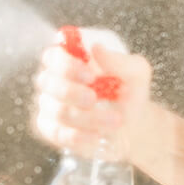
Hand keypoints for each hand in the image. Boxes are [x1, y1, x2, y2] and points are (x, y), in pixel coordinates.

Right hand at [33, 28, 151, 160]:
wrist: (134, 123)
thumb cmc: (131, 90)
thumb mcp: (136, 72)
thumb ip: (119, 60)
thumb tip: (96, 48)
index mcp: (71, 59)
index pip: (53, 55)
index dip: (66, 64)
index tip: (89, 75)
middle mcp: (55, 80)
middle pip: (47, 82)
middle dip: (71, 92)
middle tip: (94, 99)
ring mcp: (51, 106)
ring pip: (58, 111)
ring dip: (87, 117)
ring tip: (114, 120)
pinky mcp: (53, 130)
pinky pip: (56, 133)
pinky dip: (77, 136)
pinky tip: (97, 136)